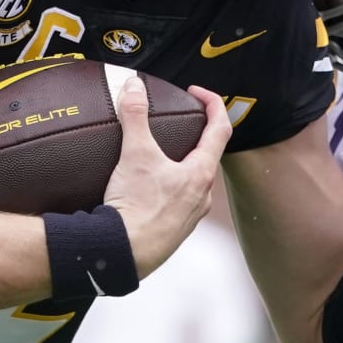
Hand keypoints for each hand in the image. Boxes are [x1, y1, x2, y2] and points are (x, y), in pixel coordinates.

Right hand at [104, 79, 231, 276]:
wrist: (121, 255)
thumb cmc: (134, 207)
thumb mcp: (135, 154)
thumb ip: (135, 116)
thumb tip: (134, 87)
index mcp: (201, 174)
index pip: (221, 129)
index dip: (213, 104)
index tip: (196, 93)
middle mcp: (203, 196)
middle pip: (208, 156)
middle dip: (197, 134)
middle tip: (180, 121)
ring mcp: (190, 216)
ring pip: (193, 181)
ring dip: (182, 163)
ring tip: (161, 154)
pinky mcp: (174, 231)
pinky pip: (178, 202)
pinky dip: (169, 187)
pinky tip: (149, 187)